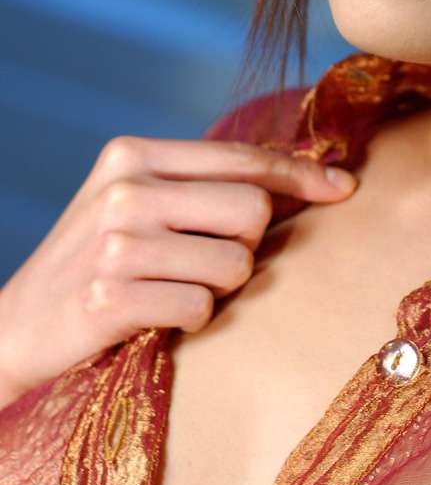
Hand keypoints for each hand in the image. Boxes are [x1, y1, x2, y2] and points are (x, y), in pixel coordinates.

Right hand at [0, 135, 357, 410]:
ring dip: (218, 288)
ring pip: (234, 265)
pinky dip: (192, 321)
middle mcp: (126, 189)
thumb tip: (314, 178)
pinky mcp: (111, 298)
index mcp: (134, 154)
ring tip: (173, 290)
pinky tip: (155, 318)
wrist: (13, 330)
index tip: (344, 187)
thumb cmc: (99, 263)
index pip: (242, 159)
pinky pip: (202, 309)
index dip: (301, 175)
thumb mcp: (139, 204)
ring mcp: (115, 243)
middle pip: (253, 210)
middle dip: (248, 246)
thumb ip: (206, 186)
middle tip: (208, 262)